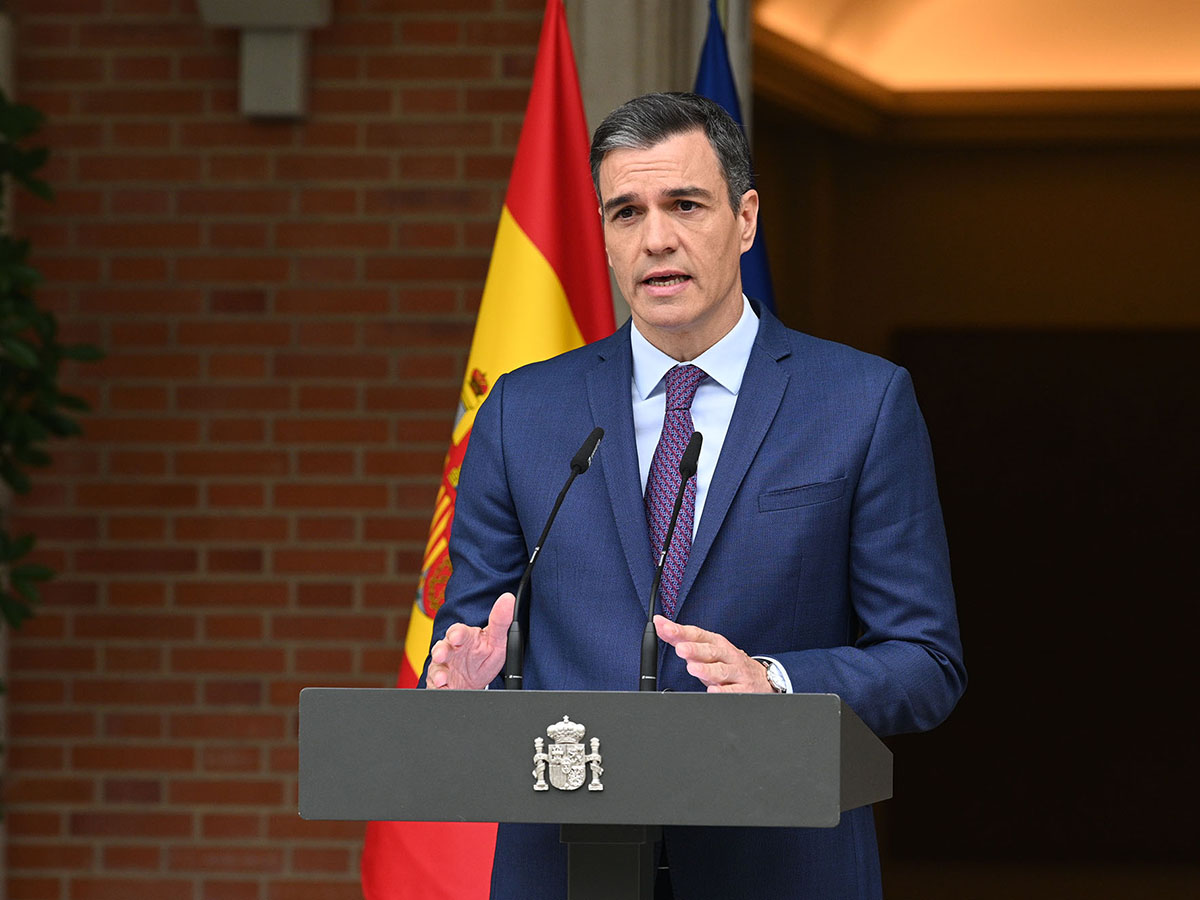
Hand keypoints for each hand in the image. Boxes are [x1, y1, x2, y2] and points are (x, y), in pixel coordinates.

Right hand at [426, 593, 514, 689]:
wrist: (474, 681)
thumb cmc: (483, 656)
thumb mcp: (496, 641)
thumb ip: (500, 622)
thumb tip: (508, 599)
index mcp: (464, 638)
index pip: (458, 632)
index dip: (456, 633)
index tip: (457, 636)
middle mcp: (451, 651)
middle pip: (442, 649)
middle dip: (441, 652)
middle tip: (442, 656)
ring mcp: (444, 668)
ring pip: (436, 668)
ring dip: (438, 672)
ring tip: (442, 678)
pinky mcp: (439, 684)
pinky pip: (435, 686)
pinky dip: (437, 688)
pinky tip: (442, 688)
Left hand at [654, 615, 773, 692]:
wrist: (764, 679)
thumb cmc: (728, 662)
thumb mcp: (708, 648)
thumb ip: (682, 639)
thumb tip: (660, 625)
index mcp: (716, 643)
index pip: (697, 634)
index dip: (680, 631)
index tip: (664, 627)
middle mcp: (727, 655)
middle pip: (710, 651)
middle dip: (695, 649)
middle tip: (681, 649)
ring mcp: (736, 672)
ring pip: (721, 671)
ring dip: (707, 670)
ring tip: (693, 669)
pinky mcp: (744, 689)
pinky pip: (732, 691)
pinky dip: (722, 691)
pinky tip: (713, 690)